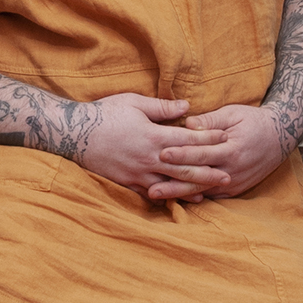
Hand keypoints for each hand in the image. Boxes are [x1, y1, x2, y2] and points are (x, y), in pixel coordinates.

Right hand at [78, 93, 230, 203]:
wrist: (73, 134)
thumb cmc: (104, 113)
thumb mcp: (133, 103)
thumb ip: (162, 107)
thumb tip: (187, 106)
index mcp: (153, 136)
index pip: (189, 139)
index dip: (209, 139)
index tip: (225, 138)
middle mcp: (149, 158)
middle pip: (185, 168)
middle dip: (208, 171)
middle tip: (228, 174)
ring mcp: (138, 173)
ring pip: (170, 184)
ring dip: (191, 189)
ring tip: (209, 192)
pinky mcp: (126, 183)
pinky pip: (150, 193)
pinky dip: (166, 196)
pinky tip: (176, 199)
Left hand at [157, 104, 285, 200]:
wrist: (280, 137)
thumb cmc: (252, 121)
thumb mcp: (233, 113)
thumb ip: (210, 119)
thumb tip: (188, 124)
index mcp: (232, 148)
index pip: (202, 153)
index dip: (181, 154)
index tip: (162, 153)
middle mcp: (233, 169)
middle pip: (198, 178)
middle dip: (173, 183)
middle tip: (151, 187)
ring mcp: (234, 182)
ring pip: (202, 190)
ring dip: (178, 193)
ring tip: (156, 195)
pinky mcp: (235, 190)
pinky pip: (211, 195)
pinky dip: (192, 196)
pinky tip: (174, 198)